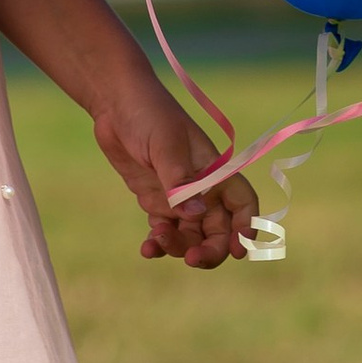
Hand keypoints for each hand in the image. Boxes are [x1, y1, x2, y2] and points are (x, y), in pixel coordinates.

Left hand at [92, 73, 258, 269]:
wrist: (115, 104)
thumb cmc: (148, 114)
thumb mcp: (165, 145)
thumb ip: (179, 182)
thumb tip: (195, 215)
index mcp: (215, 172)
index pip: (242, 204)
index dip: (246, 228)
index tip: (238, 250)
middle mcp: (202, 189)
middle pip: (218, 231)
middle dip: (210, 250)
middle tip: (191, 258)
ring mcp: (179, 198)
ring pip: (190, 236)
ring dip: (178, 246)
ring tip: (156, 238)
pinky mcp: (156, 201)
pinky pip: (164, 232)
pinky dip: (158, 244)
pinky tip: (147, 248)